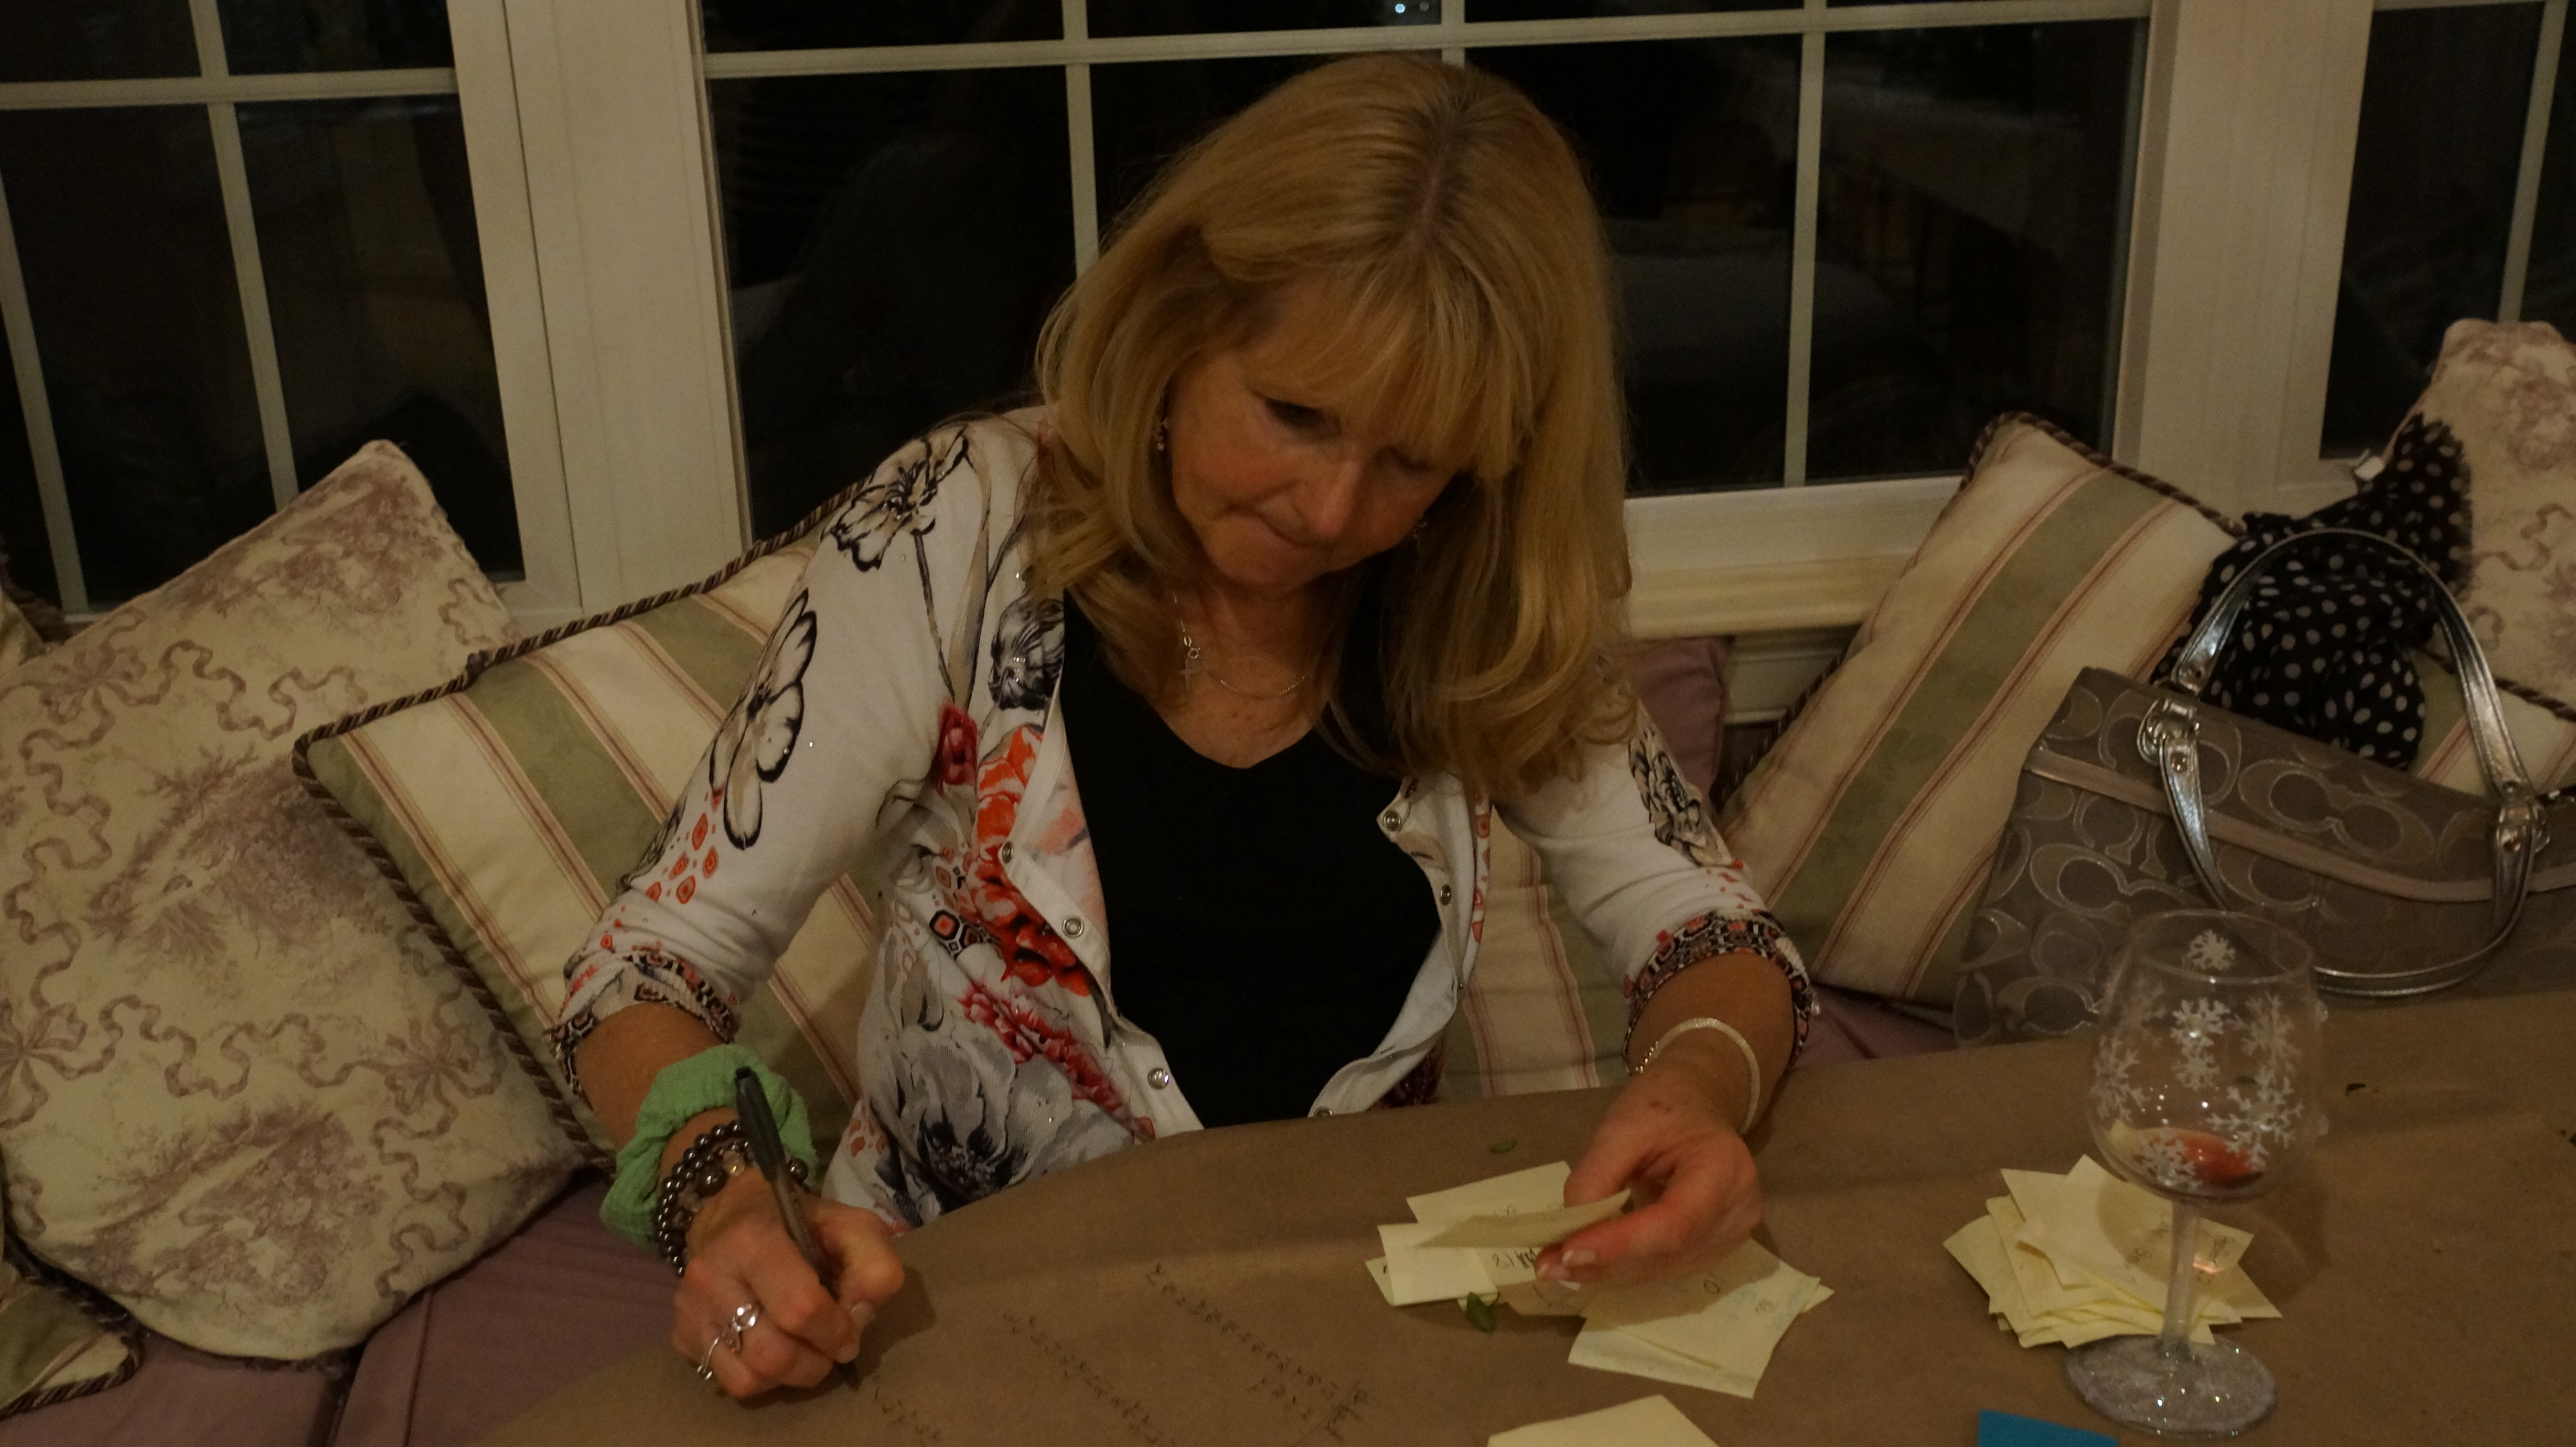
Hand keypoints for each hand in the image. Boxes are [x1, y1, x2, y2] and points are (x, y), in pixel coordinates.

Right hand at [672, 1171, 905, 1396]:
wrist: (731, 1213)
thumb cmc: (798, 1222)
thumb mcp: (850, 1225)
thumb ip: (872, 1264)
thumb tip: (860, 1316)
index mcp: (753, 1239)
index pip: (799, 1308)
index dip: (836, 1330)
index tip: (851, 1330)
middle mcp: (710, 1276)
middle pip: (771, 1353)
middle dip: (815, 1361)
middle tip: (831, 1347)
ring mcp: (690, 1309)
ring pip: (747, 1378)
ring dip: (790, 1375)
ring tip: (806, 1351)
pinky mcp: (681, 1335)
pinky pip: (728, 1382)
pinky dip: (761, 1378)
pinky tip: (775, 1351)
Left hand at [1534, 1036, 1761, 1287]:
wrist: (1696, 1103)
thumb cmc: (1662, 1107)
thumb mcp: (1621, 1126)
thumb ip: (1595, 1177)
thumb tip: (1570, 1234)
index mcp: (1725, 1168)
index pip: (1674, 1222)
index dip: (1622, 1244)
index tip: (1569, 1251)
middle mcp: (1738, 1211)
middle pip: (1669, 1253)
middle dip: (1606, 1263)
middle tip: (1549, 1265)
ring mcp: (1732, 1235)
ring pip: (1665, 1269)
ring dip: (1610, 1272)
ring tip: (1559, 1265)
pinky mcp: (1715, 1248)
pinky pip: (1666, 1266)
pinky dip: (1625, 1267)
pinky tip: (1589, 1261)